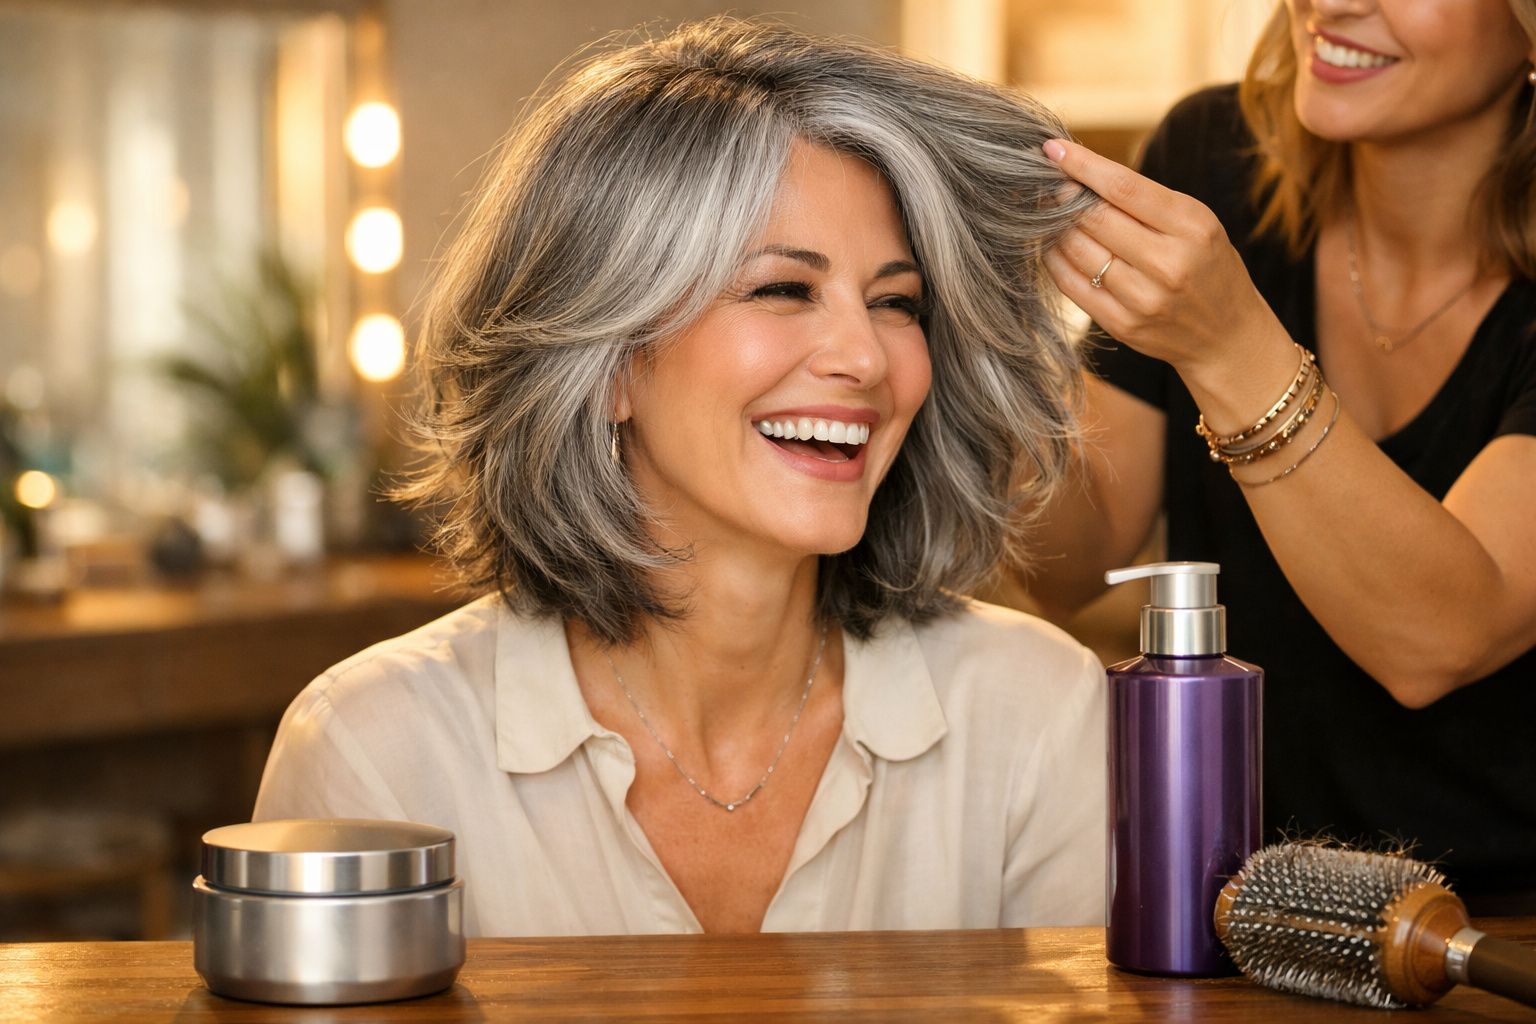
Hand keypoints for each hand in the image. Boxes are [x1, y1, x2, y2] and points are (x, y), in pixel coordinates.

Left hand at [1041, 138, 1284, 383]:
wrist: (1226, 335)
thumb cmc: (1206, 265)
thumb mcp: (1196, 223)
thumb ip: (1146, 201)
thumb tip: (1080, 174)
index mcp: (1191, 227)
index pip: (1124, 188)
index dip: (1083, 165)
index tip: (1054, 149)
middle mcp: (1168, 264)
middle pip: (1095, 218)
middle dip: (1064, 196)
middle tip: (1049, 184)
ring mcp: (1144, 299)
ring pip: (1077, 251)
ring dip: (1055, 227)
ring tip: (1050, 213)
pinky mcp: (1122, 325)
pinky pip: (1071, 285)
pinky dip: (1054, 260)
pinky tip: (1053, 245)